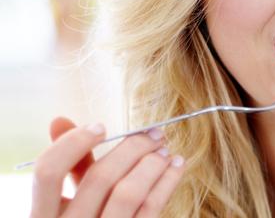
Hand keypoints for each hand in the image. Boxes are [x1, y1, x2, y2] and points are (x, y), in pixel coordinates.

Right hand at [30, 116, 184, 216]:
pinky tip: (176, 166)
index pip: (49, 172)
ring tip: (164, 149)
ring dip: (152, 163)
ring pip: (128, 193)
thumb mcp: (69, 202)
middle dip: (132, 147)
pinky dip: (167, 182)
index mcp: (44, 217)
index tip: (101, 126)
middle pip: (100, 177)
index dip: (74, 143)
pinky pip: (150, 209)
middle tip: (153, 133)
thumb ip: (69, 165)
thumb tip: (59, 120)